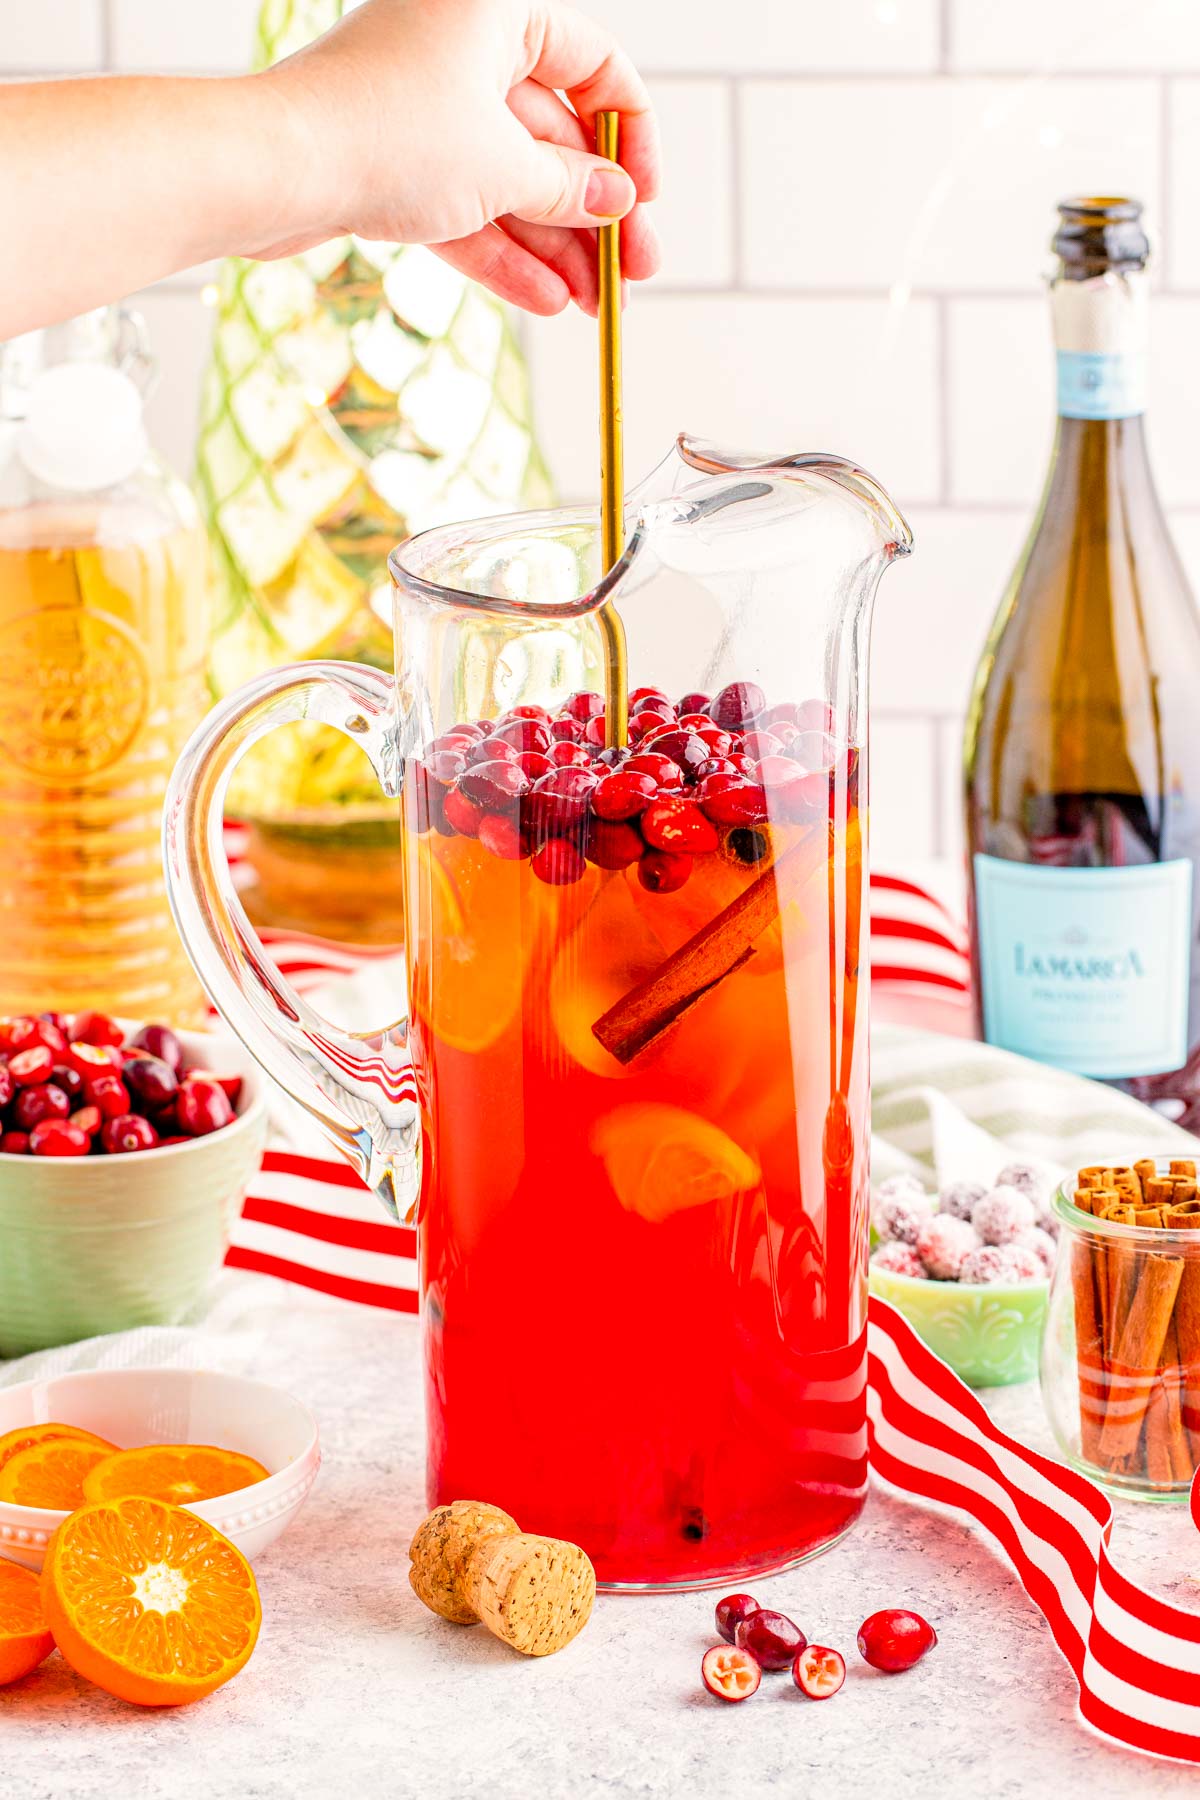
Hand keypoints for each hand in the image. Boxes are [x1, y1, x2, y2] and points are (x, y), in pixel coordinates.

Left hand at [259, 0, 660, 315]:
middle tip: (629, 276)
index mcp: (497, 11)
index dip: (631, 138)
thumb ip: (572, 188)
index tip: (643, 199)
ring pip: (510, 181)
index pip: (594, 66)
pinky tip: (546, 301)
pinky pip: (466, 206)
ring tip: (592, 306)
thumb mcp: (504, 169)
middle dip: (594, 216)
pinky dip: (503, 251)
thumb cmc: (382, 135)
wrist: (273, 170)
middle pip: (554, 137)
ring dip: (555, 248)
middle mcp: (461, 46)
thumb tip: (617, 201)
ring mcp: (424, 107)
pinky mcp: (393, 160)